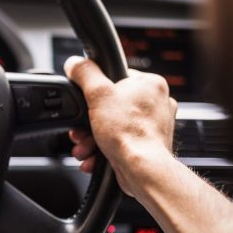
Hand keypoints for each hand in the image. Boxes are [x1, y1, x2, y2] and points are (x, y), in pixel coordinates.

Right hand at [64, 56, 176, 196]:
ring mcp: (154, 126)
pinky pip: (120, 142)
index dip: (95, 91)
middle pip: (110, 106)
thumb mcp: (97, 94)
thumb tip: (75, 62)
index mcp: (151, 84)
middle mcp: (157, 103)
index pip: (115, 77)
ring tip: (85, 148)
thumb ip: (84, 73)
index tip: (86, 104)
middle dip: (88, 123)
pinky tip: (94, 157)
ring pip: (113, 126)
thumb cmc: (129, 133)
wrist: (142, 170)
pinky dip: (104, 150)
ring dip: (92, 138)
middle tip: (81, 131)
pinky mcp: (148, 145)